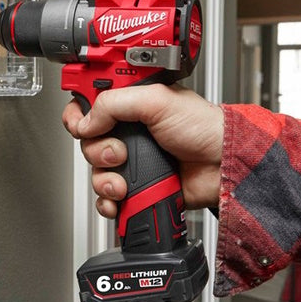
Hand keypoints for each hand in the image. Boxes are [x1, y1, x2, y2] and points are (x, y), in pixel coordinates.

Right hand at [62, 84, 223, 217]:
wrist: (222, 166)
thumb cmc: (203, 128)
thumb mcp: (157, 100)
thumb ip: (114, 103)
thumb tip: (86, 120)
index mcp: (131, 104)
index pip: (89, 104)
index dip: (78, 114)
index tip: (80, 123)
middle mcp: (128, 131)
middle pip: (88, 142)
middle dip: (97, 150)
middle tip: (120, 152)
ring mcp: (132, 160)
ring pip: (96, 172)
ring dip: (104, 179)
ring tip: (123, 180)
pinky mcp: (137, 186)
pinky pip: (107, 197)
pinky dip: (108, 201)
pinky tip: (120, 198)